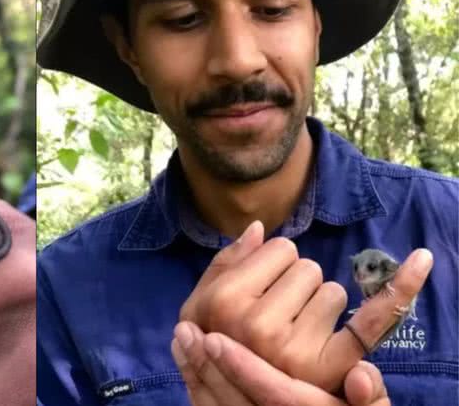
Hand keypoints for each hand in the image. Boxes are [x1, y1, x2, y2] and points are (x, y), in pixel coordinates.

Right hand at [179, 221, 431, 391]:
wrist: (232, 398)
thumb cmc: (213, 347)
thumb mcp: (196, 308)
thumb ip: (224, 265)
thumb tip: (260, 230)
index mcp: (225, 302)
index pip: (279, 249)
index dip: (273, 265)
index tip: (257, 292)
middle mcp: (258, 325)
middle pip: (307, 267)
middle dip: (297, 286)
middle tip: (276, 321)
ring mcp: (295, 348)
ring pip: (334, 292)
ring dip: (321, 308)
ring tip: (296, 339)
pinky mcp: (328, 367)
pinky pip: (371, 320)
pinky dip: (398, 291)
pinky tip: (421, 262)